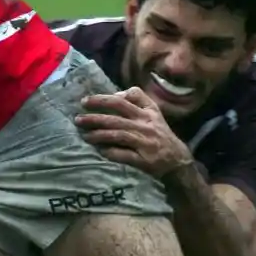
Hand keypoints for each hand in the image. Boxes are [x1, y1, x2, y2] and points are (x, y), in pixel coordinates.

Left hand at [75, 86, 191, 176]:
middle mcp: (147, 125)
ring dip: (98, 135)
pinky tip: (99, 151)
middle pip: (117, 116)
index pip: (126, 99)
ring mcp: (145, 142)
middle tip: (78, 119)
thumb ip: (137, 101)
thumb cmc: (160, 135)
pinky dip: (109, 152)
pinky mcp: (143, 160)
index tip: (87, 101)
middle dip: (95, 116)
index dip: (105, 98)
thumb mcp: (154, 113)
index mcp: (149, 112)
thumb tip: (115, 95)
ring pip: (117, 135)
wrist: (177, 160)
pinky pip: (123, 154)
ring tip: (84, 135)